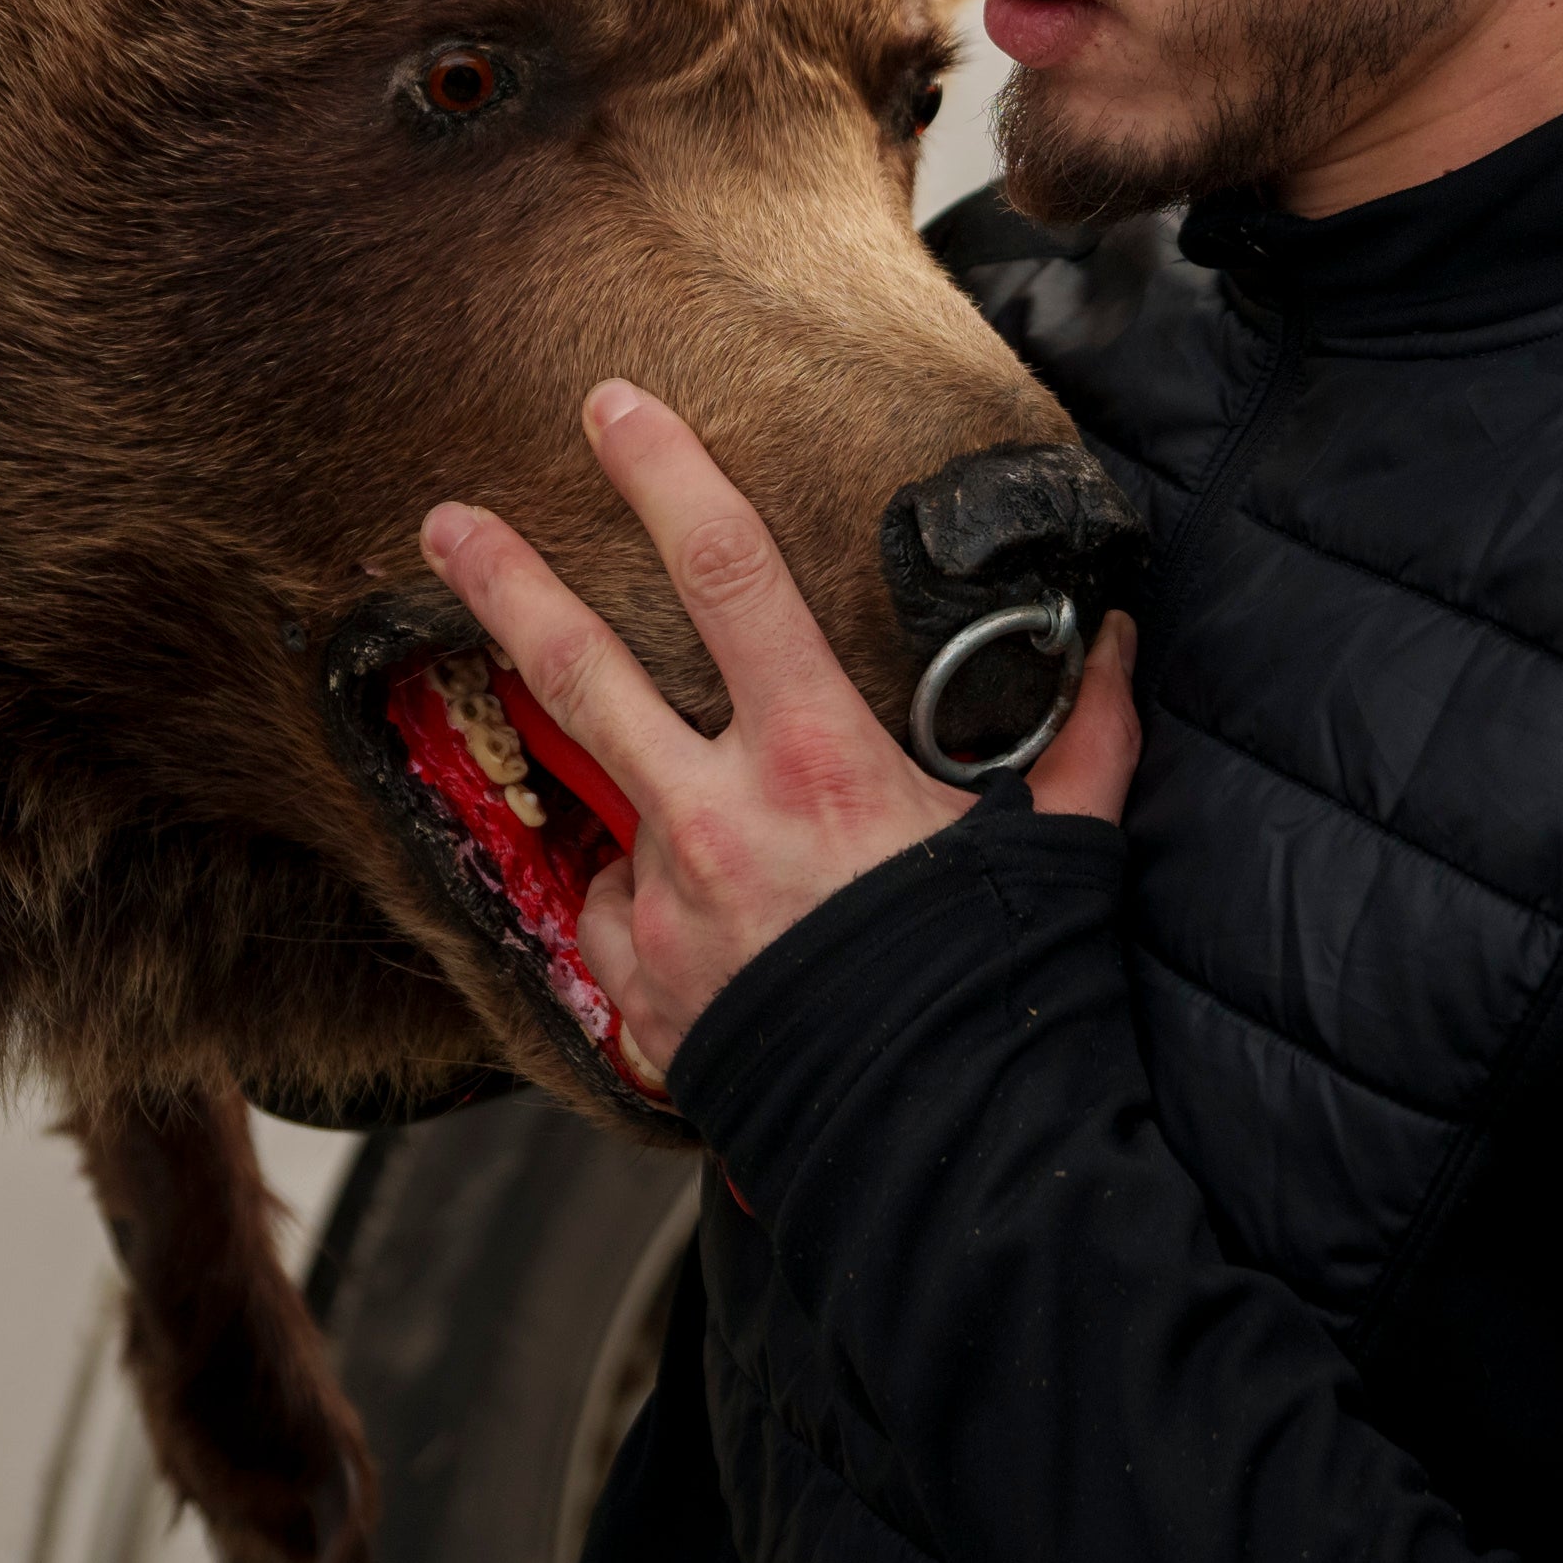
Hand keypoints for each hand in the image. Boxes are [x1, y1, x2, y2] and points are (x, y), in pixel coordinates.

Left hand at [426, 381, 1139, 1097]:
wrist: (933, 1152)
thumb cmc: (993, 990)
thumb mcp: (1059, 847)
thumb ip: (1086, 738)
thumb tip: (1120, 648)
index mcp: (817, 762)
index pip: (733, 576)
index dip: (669, 476)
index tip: (613, 409)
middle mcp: (718, 820)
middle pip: (579, 671)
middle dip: (503, 583)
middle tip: (442, 523)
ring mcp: (664, 908)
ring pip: (600, 806)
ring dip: (606, 789)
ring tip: (639, 798)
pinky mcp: (638, 991)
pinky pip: (619, 919)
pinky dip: (649, 906)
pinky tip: (705, 930)